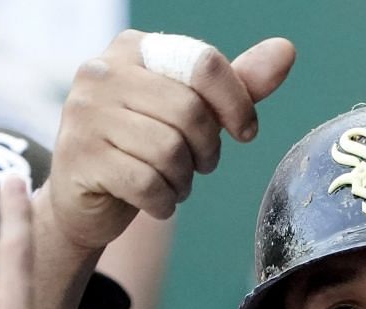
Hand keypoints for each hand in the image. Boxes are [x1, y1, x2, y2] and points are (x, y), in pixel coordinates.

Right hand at [47, 31, 295, 250]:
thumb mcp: (191, 113)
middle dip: (207, 149)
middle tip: (200, 166)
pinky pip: (146, 183)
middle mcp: (102, 71)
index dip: (237, 103)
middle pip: (189, 110)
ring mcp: (85, 113)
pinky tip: (157, 202)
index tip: (246, 132)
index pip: (203, 64)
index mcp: (134, 49)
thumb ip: (235, 85)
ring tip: (173, 183)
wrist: (85, 200)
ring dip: (183, 180)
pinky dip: (163, 202)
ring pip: (168, 150)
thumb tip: (286, 51)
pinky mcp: (79, 157)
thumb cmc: (143, 148)